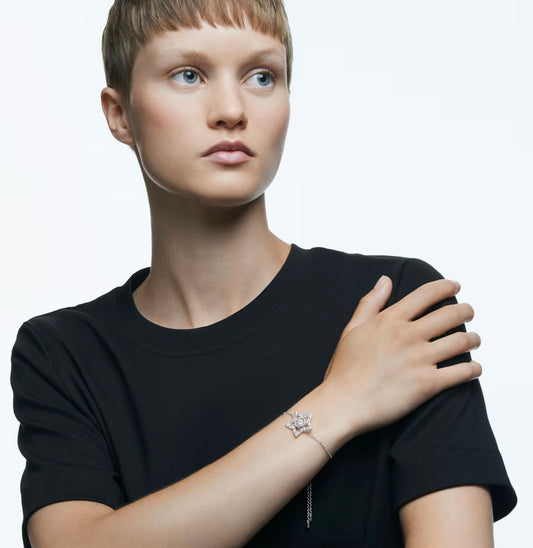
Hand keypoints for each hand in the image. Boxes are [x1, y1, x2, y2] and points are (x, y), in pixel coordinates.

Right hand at [321, 275, 480, 437]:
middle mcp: (408, 335)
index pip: (426, 294)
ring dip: (473, 339)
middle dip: (466, 311)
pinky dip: (473, 369)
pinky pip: (461, 372)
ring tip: (473, 340)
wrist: (343, 403)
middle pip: (450, 315)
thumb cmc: (344, 368)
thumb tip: (384, 281)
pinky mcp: (427, 384)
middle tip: (468, 313)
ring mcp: (419, 359)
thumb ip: (370, 303)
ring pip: (461, 341)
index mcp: (390, 320)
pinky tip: (474, 368)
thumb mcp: (352, 328)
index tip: (455, 287)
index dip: (446, 287)